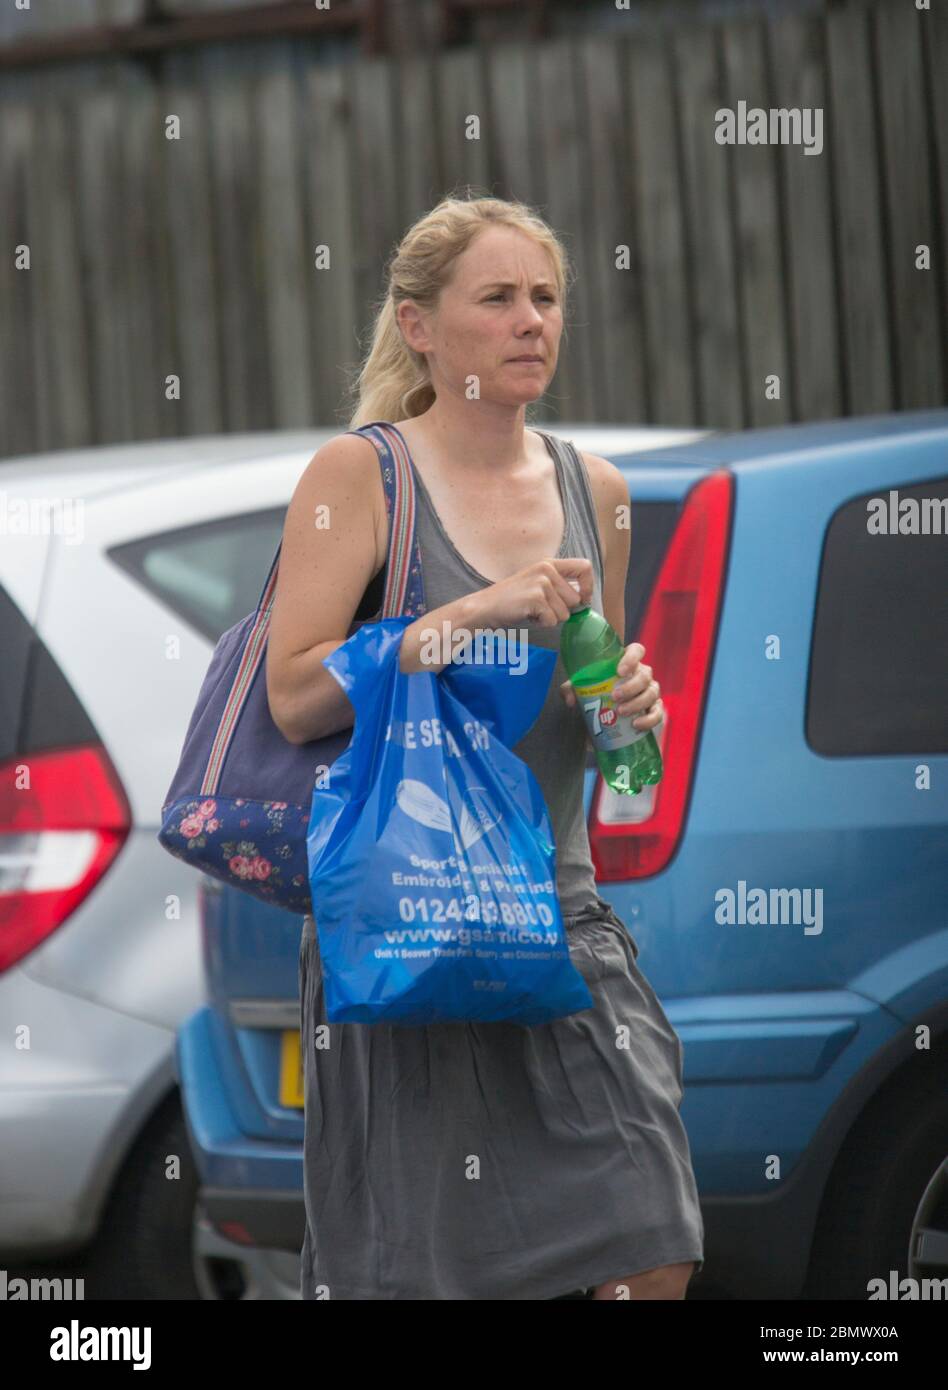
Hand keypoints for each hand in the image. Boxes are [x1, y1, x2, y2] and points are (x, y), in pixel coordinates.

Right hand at [468, 558, 593, 628]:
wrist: (485, 607)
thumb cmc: (513, 600)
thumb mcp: (538, 583)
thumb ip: (560, 586)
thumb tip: (585, 599)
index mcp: (549, 563)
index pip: (585, 567)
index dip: (588, 586)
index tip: (583, 599)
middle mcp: (547, 569)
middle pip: (576, 599)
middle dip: (561, 610)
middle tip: (540, 607)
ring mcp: (541, 583)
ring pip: (565, 613)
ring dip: (550, 617)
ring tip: (532, 610)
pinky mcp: (536, 598)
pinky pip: (552, 620)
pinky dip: (541, 623)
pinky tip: (527, 614)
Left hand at [558, 641, 663, 729]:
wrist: (603, 717)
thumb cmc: (595, 694)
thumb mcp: (581, 688)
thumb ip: (571, 688)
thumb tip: (571, 699)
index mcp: (627, 663)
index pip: (637, 651)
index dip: (631, 658)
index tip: (620, 671)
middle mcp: (642, 675)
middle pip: (645, 675)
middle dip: (631, 686)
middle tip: (615, 697)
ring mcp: (650, 691)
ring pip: (651, 693)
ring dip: (637, 703)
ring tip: (621, 712)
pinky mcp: (653, 709)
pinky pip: (657, 713)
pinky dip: (649, 719)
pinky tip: (636, 724)